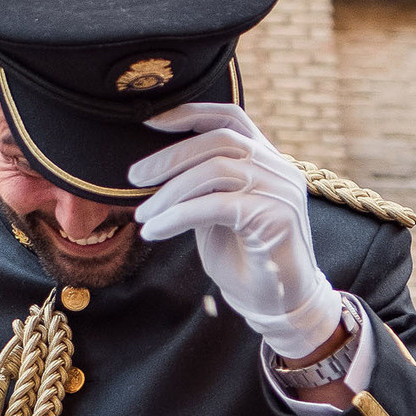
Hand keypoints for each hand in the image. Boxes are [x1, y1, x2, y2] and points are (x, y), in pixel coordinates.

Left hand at [128, 104, 343, 360]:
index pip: (230, 117)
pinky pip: (216, 206)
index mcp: (265, 159)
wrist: (278, 303)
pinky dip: (178, 217)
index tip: (150, 122)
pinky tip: (155, 232)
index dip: (191, 113)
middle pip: (218, 141)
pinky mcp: (277, 217)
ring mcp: (281, 191)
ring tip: (142, 216)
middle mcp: (278, 168)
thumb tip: (155, 168)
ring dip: (169, 193)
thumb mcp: (215, 214)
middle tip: (133, 178)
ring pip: (215, 171)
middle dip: (169, 156)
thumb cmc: (244, 258)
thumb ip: (200, 186)